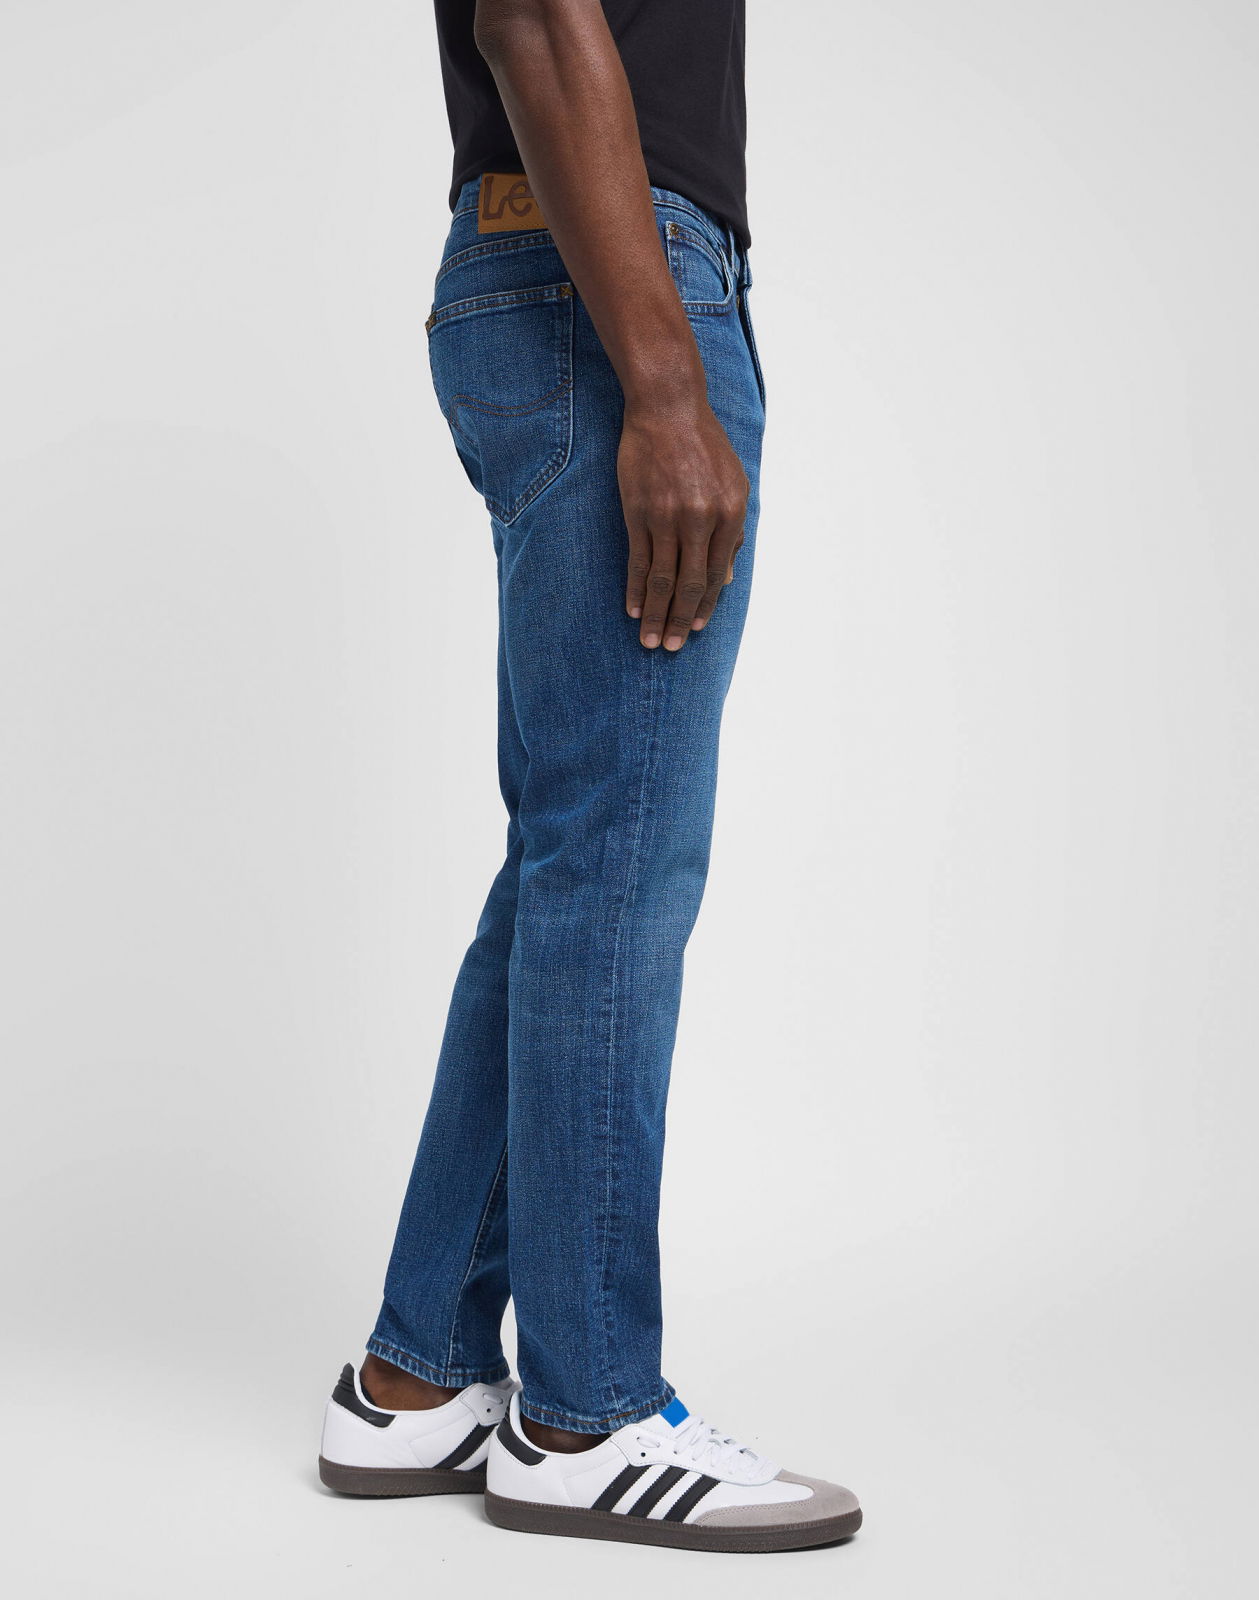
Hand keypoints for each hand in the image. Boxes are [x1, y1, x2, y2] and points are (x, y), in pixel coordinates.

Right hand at [617, 398, 748, 650]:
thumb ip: (732, 531)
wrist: (669, 408)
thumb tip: (728, 576)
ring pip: (663, 578)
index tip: (695, 630)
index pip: (717, 575)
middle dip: (680, 621)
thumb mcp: (733, 485)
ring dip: (655, 613)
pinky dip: (636, 587)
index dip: (706, 606)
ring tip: (648, 639)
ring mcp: (668, 517)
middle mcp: (701, 520)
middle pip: (691, 584)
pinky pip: (638, 559)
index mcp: (730, 515)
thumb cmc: (704, 446)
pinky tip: (632, 607)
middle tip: (670, 647)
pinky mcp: (639, 511)